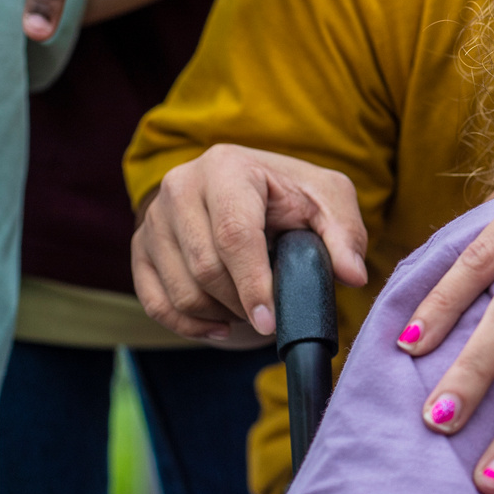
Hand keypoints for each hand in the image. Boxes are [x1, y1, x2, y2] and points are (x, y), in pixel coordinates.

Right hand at [132, 144, 368, 339]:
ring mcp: (154, 217)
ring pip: (180, 289)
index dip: (253, 284)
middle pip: (205, 266)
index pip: (234, 234)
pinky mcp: (141, 245)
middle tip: (271, 315)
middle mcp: (181, 186)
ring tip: (251, 312)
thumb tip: (352, 274)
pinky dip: (187, 324)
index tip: (270, 321)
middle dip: (241, 302)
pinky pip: (154, 301)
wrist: (253, 188)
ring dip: (219, 314)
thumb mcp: (330, 201)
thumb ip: (345, 235)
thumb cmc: (295, 195)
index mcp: (227, 167)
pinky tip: (220, 326)